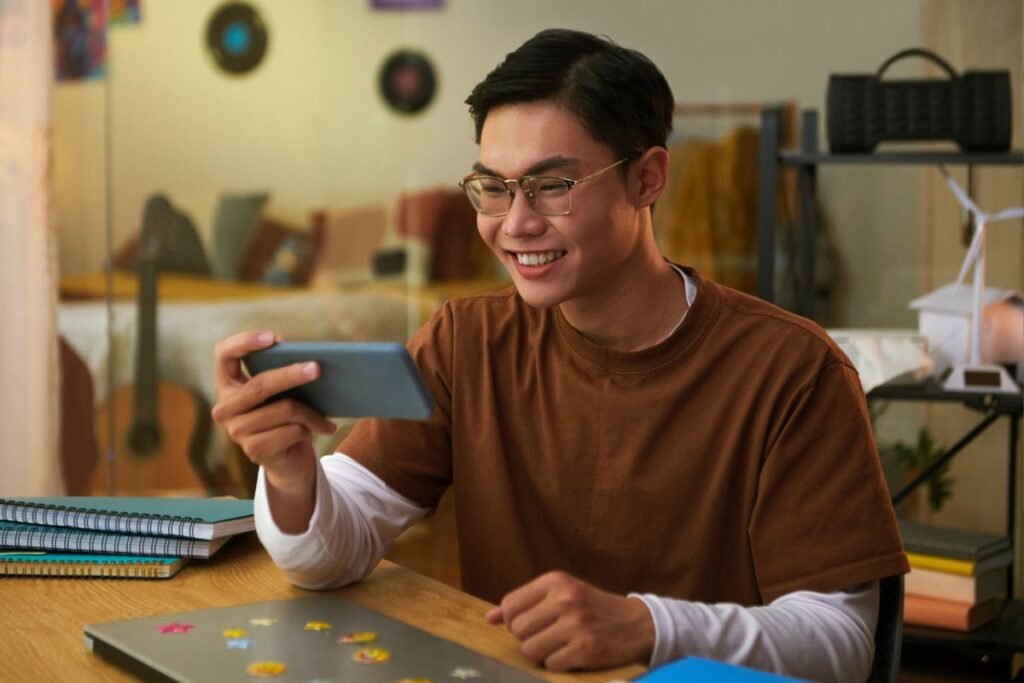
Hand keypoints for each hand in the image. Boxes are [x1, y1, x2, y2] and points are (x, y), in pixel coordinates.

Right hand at [212, 331, 336, 495]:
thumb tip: (303, 356)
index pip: (223, 353)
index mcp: (228, 385)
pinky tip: (324, 429)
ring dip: (312, 412)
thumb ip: (282, 369)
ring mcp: (237, 431)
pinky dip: (313, 428)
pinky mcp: (254, 450)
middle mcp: (225, 408)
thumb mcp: (282, 391)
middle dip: (292, 374)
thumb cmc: (286, 416)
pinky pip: (292, 430)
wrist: (288, 460)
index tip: (272, 338)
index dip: (244, 342)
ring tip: (328, 415)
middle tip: (318, 368)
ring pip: (284, 409)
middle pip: (260, 385)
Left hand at [485, 571, 654, 671]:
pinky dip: (559, 664)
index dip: (516, 621)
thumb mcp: (561, 594)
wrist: (636, 624)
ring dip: (542, 654)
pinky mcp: (585, 648)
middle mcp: (565, 599)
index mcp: (556, 581)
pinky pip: (550, 665)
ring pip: (530, 650)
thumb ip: (525, 603)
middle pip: (518, 630)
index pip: (511, 604)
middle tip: (550, 635)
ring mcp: (576, 624)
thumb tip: (489, 618)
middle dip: (529, 638)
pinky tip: (573, 654)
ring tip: (560, 645)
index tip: (533, 623)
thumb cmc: (593, 608)